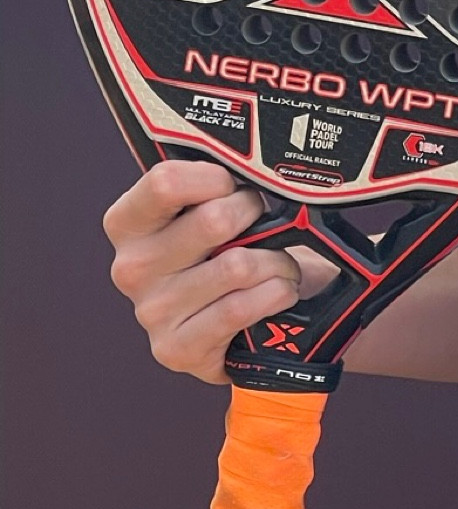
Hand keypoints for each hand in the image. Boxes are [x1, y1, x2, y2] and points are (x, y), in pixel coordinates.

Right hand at [104, 161, 332, 383]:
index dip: (217, 178)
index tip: (235, 186)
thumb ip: (212, 182)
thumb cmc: (225, 250)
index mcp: (128, 223)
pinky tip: (278, 293)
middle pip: (214, 220)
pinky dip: (276, 294)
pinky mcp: (177, 349)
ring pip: (237, 266)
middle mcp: (131, 267)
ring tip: (278, 264)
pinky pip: (241, 308)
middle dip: (256, 217)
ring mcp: (151, 312)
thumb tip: (252, 160)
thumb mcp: (207, 208)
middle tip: (266, 224)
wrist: (240, 321)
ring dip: (276, 262)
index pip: (166, 181)